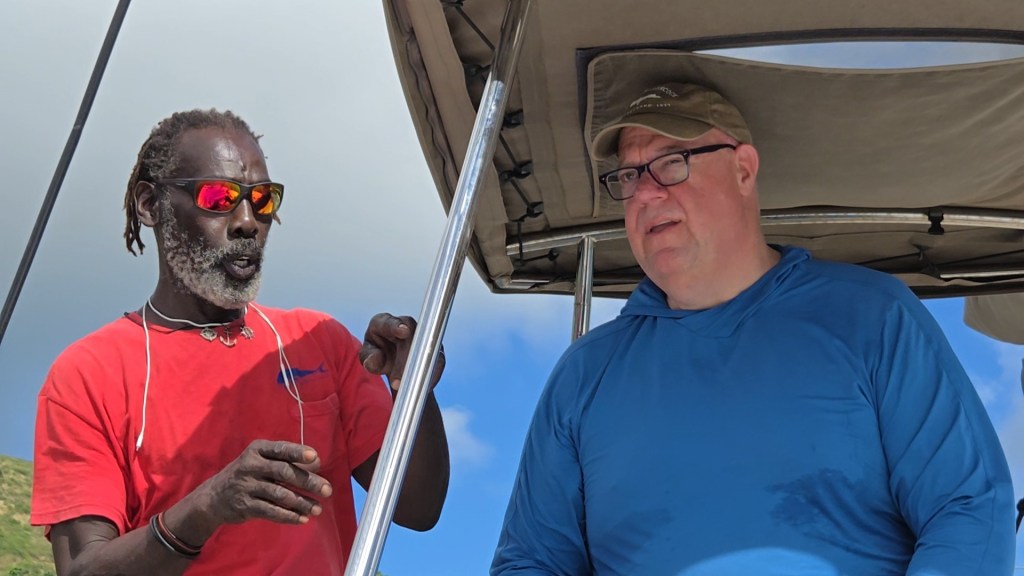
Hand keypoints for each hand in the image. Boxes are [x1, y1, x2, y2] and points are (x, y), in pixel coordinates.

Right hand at [196, 440, 332, 525]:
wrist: (214, 497)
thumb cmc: (248, 474)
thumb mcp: (261, 461)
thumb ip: (285, 461)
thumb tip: (316, 464)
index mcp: (257, 450)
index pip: (280, 449)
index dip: (297, 452)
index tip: (315, 458)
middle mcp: (251, 465)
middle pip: (284, 472)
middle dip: (308, 482)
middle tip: (327, 490)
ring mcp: (246, 486)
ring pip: (280, 495)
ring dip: (302, 502)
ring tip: (318, 509)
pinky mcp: (245, 505)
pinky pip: (271, 511)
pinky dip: (288, 516)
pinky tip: (302, 519)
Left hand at [359, 313, 444, 390]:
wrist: (395, 368)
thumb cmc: (378, 358)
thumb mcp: (370, 360)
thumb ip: (370, 360)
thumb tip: (374, 360)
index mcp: (385, 324)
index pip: (389, 322)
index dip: (396, 326)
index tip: (403, 332)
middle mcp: (405, 325)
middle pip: (410, 335)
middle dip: (405, 359)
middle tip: (397, 382)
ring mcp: (422, 335)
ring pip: (426, 346)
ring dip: (419, 366)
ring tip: (410, 384)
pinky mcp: (434, 349)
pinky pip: (437, 360)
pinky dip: (431, 373)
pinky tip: (425, 384)